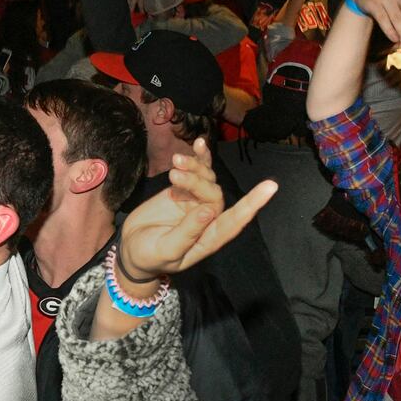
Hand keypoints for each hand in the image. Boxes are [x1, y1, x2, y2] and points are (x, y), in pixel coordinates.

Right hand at [118, 140, 277, 283]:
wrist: (129, 248)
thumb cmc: (148, 257)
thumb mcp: (165, 251)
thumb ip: (187, 233)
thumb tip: (207, 212)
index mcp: (209, 239)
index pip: (235, 221)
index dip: (252, 204)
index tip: (271, 187)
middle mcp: (209, 220)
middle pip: (214, 194)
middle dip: (197, 181)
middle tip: (173, 175)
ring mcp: (196, 203)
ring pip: (206, 180)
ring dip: (194, 167)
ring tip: (176, 161)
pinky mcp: (184, 192)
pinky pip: (196, 173)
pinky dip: (199, 158)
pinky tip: (200, 144)